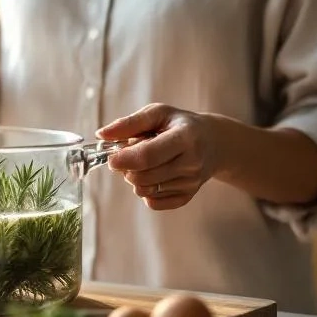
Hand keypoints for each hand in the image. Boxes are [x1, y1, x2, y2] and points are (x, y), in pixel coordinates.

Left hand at [97, 104, 224, 210]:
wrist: (214, 142)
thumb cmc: (180, 124)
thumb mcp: (158, 113)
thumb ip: (129, 123)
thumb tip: (101, 134)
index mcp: (185, 138)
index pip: (147, 156)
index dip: (123, 159)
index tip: (112, 158)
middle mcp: (191, 163)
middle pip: (142, 176)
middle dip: (127, 168)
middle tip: (129, 155)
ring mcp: (190, 183)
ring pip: (145, 190)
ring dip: (135, 178)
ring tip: (145, 163)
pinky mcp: (187, 197)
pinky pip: (153, 203)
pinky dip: (145, 191)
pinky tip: (153, 175)